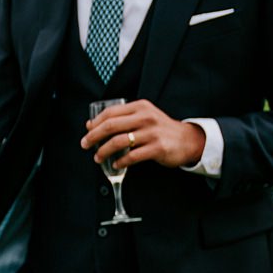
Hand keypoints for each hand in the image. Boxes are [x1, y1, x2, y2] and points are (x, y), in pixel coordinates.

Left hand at [82, 99, 204, 170]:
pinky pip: (132, 156)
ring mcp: (152, 133)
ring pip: (119, 141)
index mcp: (140, 107)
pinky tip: (116, 165)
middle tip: (84, 145)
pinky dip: (120, 162)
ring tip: (98, 158)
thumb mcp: (144, 117)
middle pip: (111, 126)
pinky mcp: (157, 148)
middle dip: (93, 137)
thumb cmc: (160, 129)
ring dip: (104, 151)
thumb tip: (92, 124)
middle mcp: (145, 117)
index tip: (87, 132)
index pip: (111, 112)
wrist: (188, 140)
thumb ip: (123, 118)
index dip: (95, 123)